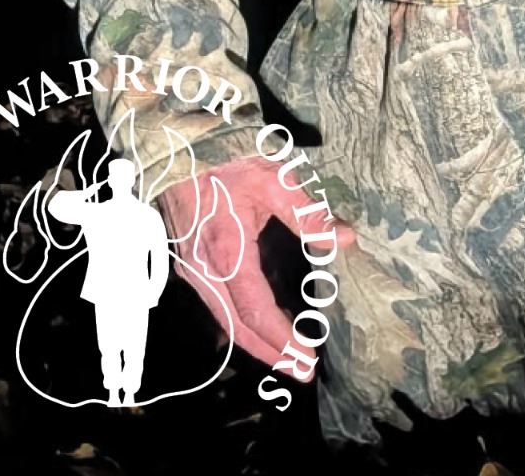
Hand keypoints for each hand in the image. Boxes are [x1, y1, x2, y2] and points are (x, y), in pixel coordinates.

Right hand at [156, 153, 355, 371]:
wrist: (178, 151)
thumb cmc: (229, 163)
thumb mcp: (273, 180)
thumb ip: (309, 214)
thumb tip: (346, 239)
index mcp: (227, 253)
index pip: (256, 311)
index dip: (282, 338)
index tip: (309, 357)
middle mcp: (205, 272)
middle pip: (238, 328)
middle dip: (271, 355)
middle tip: (303, 373)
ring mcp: (193, 272)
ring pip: (225, 321)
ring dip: (255, 344)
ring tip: (287, 359)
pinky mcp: (191, 266)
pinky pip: (217, 307)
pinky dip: (240, 325)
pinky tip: (258, 329)